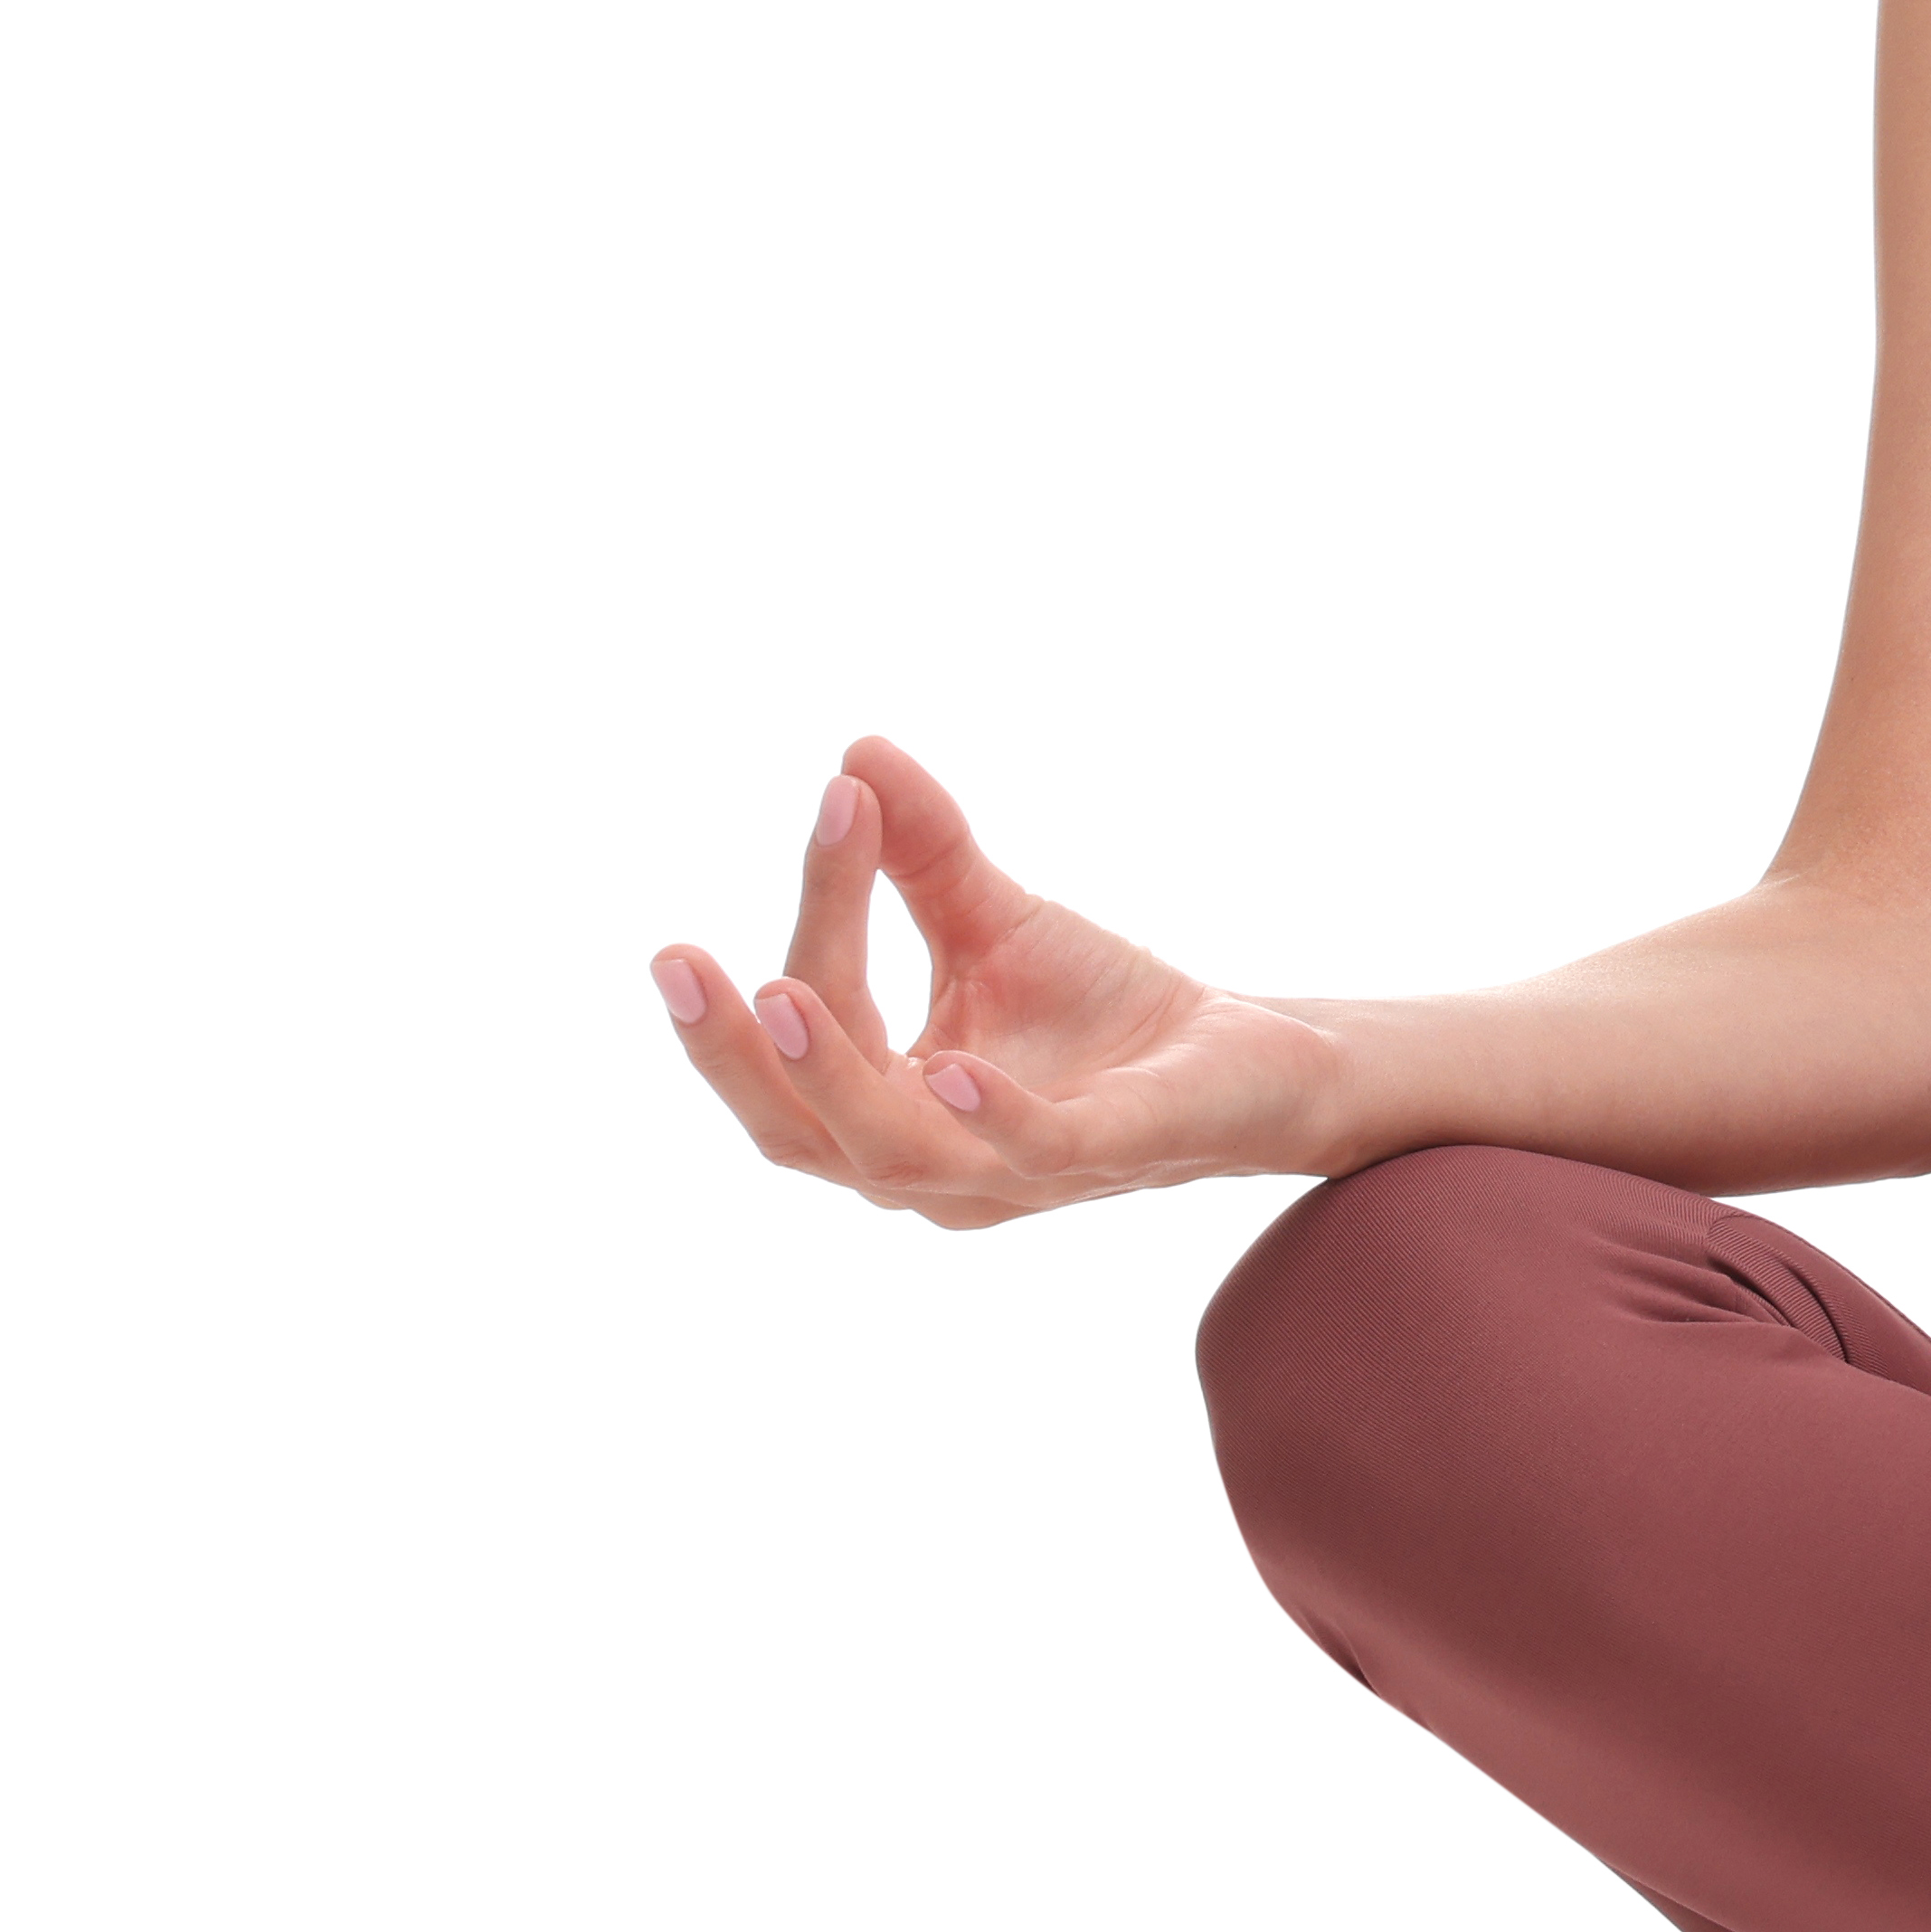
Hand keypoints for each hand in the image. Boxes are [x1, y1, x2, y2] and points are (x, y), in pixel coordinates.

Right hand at [649, 735, 1347, 1226]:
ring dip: (830, 1074)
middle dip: (730, 1053)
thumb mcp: (998, 922)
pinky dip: (985, 1113)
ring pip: (890, 1152)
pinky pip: (1033, 1149)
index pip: (816, 1022)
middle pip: (798, 1131)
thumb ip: (923, 857)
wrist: (1256, 1058)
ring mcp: (1016, 1176)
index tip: (834, 803)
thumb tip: (854, 755)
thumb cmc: (1106, 1012)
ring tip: (779, 994)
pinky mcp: (1111, 1155)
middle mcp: (931, 1170)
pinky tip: (945, 1064)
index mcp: (887, 1113)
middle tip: (674, 962)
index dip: (815, 913)